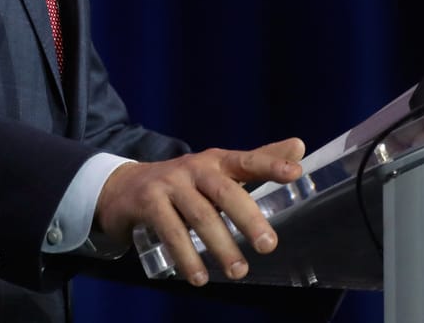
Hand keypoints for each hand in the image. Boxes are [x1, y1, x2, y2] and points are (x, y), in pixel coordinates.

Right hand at [94, 138, 305, 285]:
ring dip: (220, 245)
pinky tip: (199, 276)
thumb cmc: (182, 183)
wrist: (123, 186)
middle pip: (225, 192)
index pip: (246, 160)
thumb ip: (257, 161)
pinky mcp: (148, 202)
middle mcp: (194, 168)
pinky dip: (186, 256)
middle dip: (248, 218)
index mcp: (215, 162)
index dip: (270, 165)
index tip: (295, 174)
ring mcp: (169, 184)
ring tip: (238, 271)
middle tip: (268, 246)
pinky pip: (170, 231)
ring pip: (200, 216)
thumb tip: (299, 147)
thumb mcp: (217, 171)